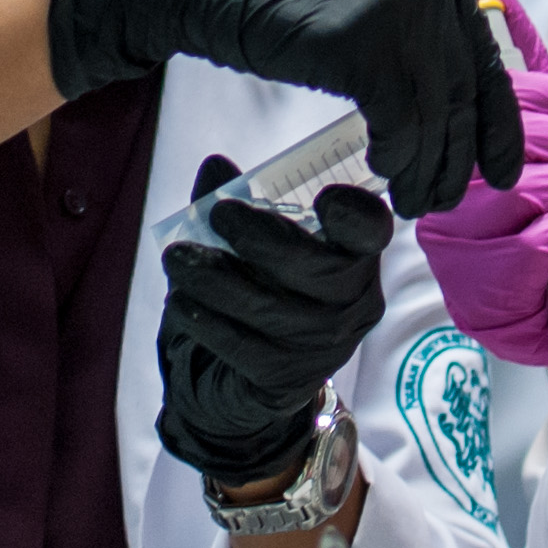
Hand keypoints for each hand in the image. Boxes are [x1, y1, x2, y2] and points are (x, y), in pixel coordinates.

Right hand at [43, 0, 521, 216]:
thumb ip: (407, 20)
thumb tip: (444, 84)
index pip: (482, 55)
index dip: (495, 122)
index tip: (498, 173)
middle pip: (460, 89)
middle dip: (457, 156)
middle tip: (443, 200)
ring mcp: (399, 3)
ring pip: (433, 110)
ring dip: (426, 168)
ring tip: (412, 203)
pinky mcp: (362, 39)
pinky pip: (397, 118)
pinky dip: (397, 155)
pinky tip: (384, 173)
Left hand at [156, 153, 391, 486]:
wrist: (250, 371)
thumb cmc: (261, 282)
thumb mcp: (253, 238)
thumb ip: (236, 200)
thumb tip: (215, 167)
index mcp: (356, 255)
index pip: (371, 231)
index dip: (355, 216)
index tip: (323, 198)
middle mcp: (353, 303)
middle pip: (319, 269)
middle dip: (262, 237)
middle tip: (217, 215)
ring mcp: (325, 346)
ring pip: (270, 309)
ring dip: (214, 279)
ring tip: (176, 258)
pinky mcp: (289, 379)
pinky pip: (244, 347)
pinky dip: (206, 320)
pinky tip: (181, 300)